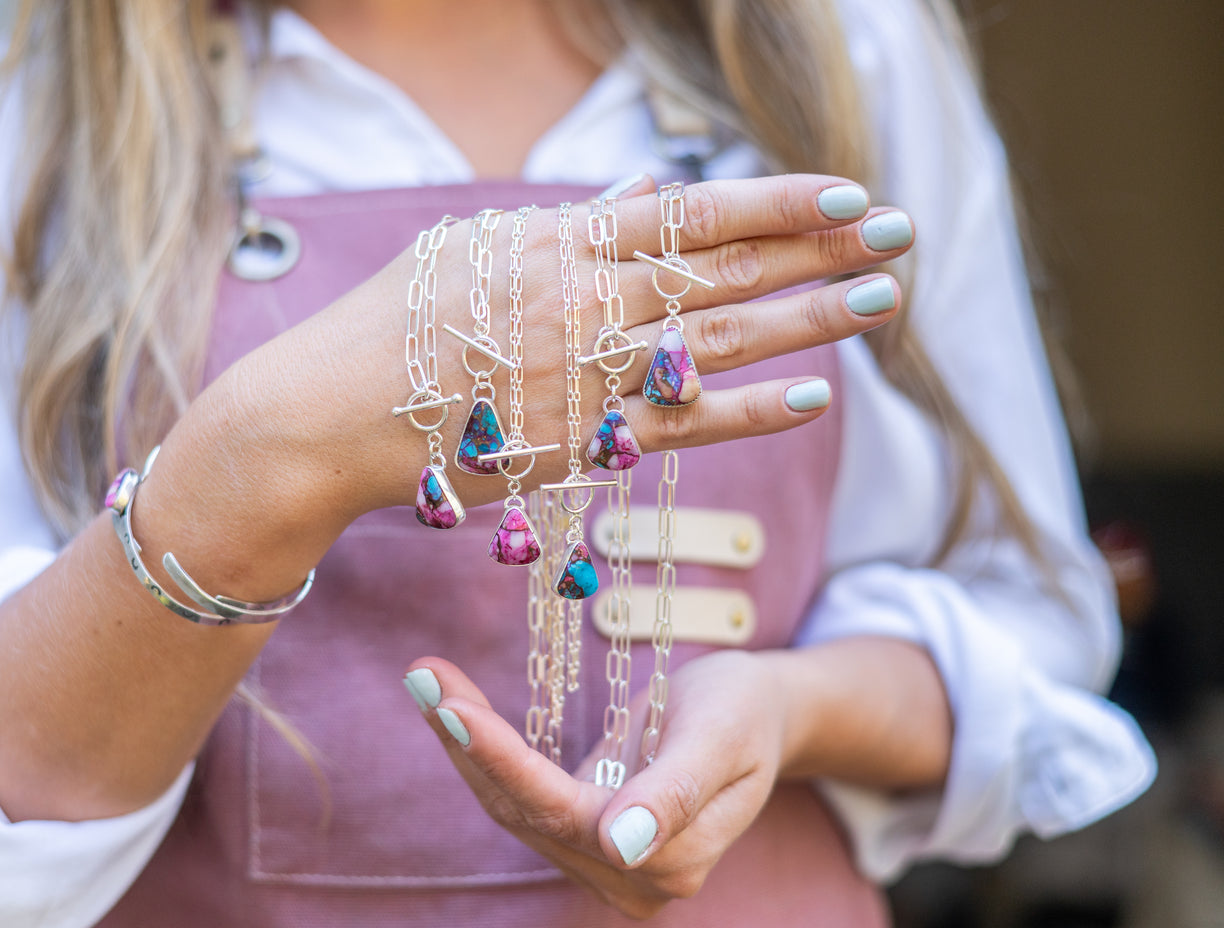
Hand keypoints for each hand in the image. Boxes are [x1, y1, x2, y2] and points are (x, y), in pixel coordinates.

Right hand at [213, 174, 912, 524]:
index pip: (691, 210)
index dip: (776, 200)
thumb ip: (564, 227)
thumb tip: (637, 193)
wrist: (325, 415)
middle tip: (897, 234)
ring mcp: (585, 369)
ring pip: (721, 338)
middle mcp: (582, 294)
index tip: (846, 192)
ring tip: (881, 301)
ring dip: (808, 320)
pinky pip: (683, 423)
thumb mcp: (472, 248)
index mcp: (557, 239)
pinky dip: (751, 410)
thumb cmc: (391, 326)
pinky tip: (814, 396)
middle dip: (820, 247)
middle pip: (726, 267)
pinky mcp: (580, 439)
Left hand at [403, 651, 789, 918]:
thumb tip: (621, 848)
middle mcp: (629, 877)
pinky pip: (519, 794)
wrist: (754, 714)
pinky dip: (482, 748)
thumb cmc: (744, 712)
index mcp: (670, 860)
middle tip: (422, 676)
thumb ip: (677, 793)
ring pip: (512, 805)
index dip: (505, 762)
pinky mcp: (581, 835)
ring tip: (426, 678)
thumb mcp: (722, 736)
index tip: (454, 711)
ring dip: (463, 743)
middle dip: (468, 742)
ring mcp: (602, 862)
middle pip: (528, 811)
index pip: (567, 813)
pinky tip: (450, 704)